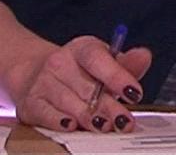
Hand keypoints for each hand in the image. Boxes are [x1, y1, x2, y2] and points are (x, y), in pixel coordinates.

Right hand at [4, 36, 152, 133]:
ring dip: (87, 116)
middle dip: (108, 106)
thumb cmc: (79, 72)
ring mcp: (43, 82)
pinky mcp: (31, 102)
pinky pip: (45, 113)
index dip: (118, 76)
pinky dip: (58, 121)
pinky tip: (71, 125)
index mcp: (83, 49)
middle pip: (87, 87)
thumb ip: (126, 65)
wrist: (36, 74)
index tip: (134, 92)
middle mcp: (60, 62)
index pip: (99, 59)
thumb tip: (144, 56)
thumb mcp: (104, 63)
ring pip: (68, 102)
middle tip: (124, 121)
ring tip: (104, 126)